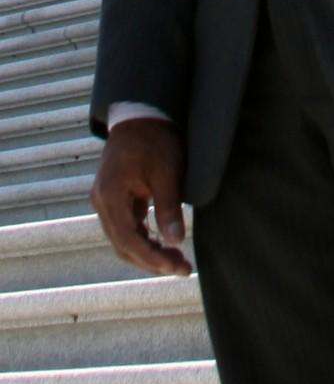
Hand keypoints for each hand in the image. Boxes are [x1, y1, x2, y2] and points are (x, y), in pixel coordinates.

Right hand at [90, 118, 191, 275]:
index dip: (151, 257)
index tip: (175, 267)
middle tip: (183, 268)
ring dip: (148, 253)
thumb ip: (168, 207)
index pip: (127, 238)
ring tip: (177, 261)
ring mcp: (105, 201)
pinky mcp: (114, 199)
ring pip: (123, 239)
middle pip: (123, 244)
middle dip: (152, 261)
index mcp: (111, 194)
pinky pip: (125, 228)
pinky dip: (143, 240)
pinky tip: (164, 246)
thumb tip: (176, 241)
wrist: (141, 115)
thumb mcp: (166, 171)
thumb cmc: (155, 139)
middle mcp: (101, 201)